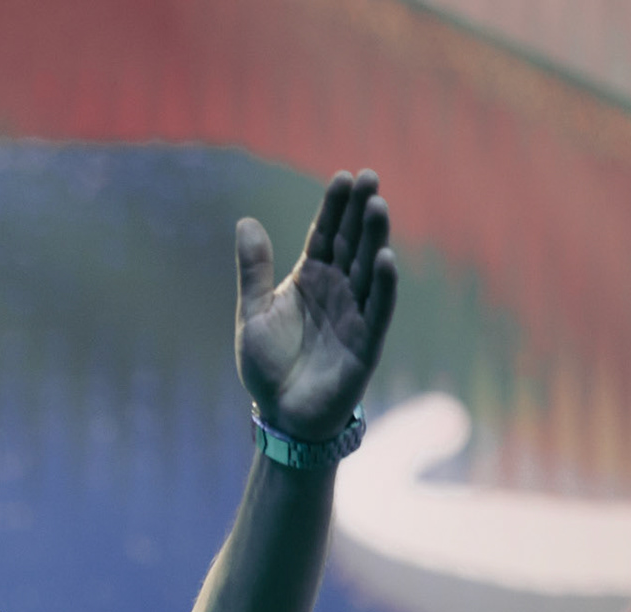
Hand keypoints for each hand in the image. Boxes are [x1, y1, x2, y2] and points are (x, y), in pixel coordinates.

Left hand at [235, 170, 397, 440]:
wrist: (282, 415)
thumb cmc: (268, 366)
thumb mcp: (253, 313)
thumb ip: (254, 269)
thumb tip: (245, 221)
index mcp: (310, 278)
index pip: (325, 234)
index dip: (334, 208)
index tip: (342, 177)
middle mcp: (337, 290)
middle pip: (352, 243)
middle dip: (360, 211)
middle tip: (369, 177)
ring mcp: (354, 313)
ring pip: (368, 269)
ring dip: (375, 238)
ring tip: (378, 206)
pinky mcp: (366, 342)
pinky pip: (378, 309)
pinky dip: (383, 285)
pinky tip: (385, 258)